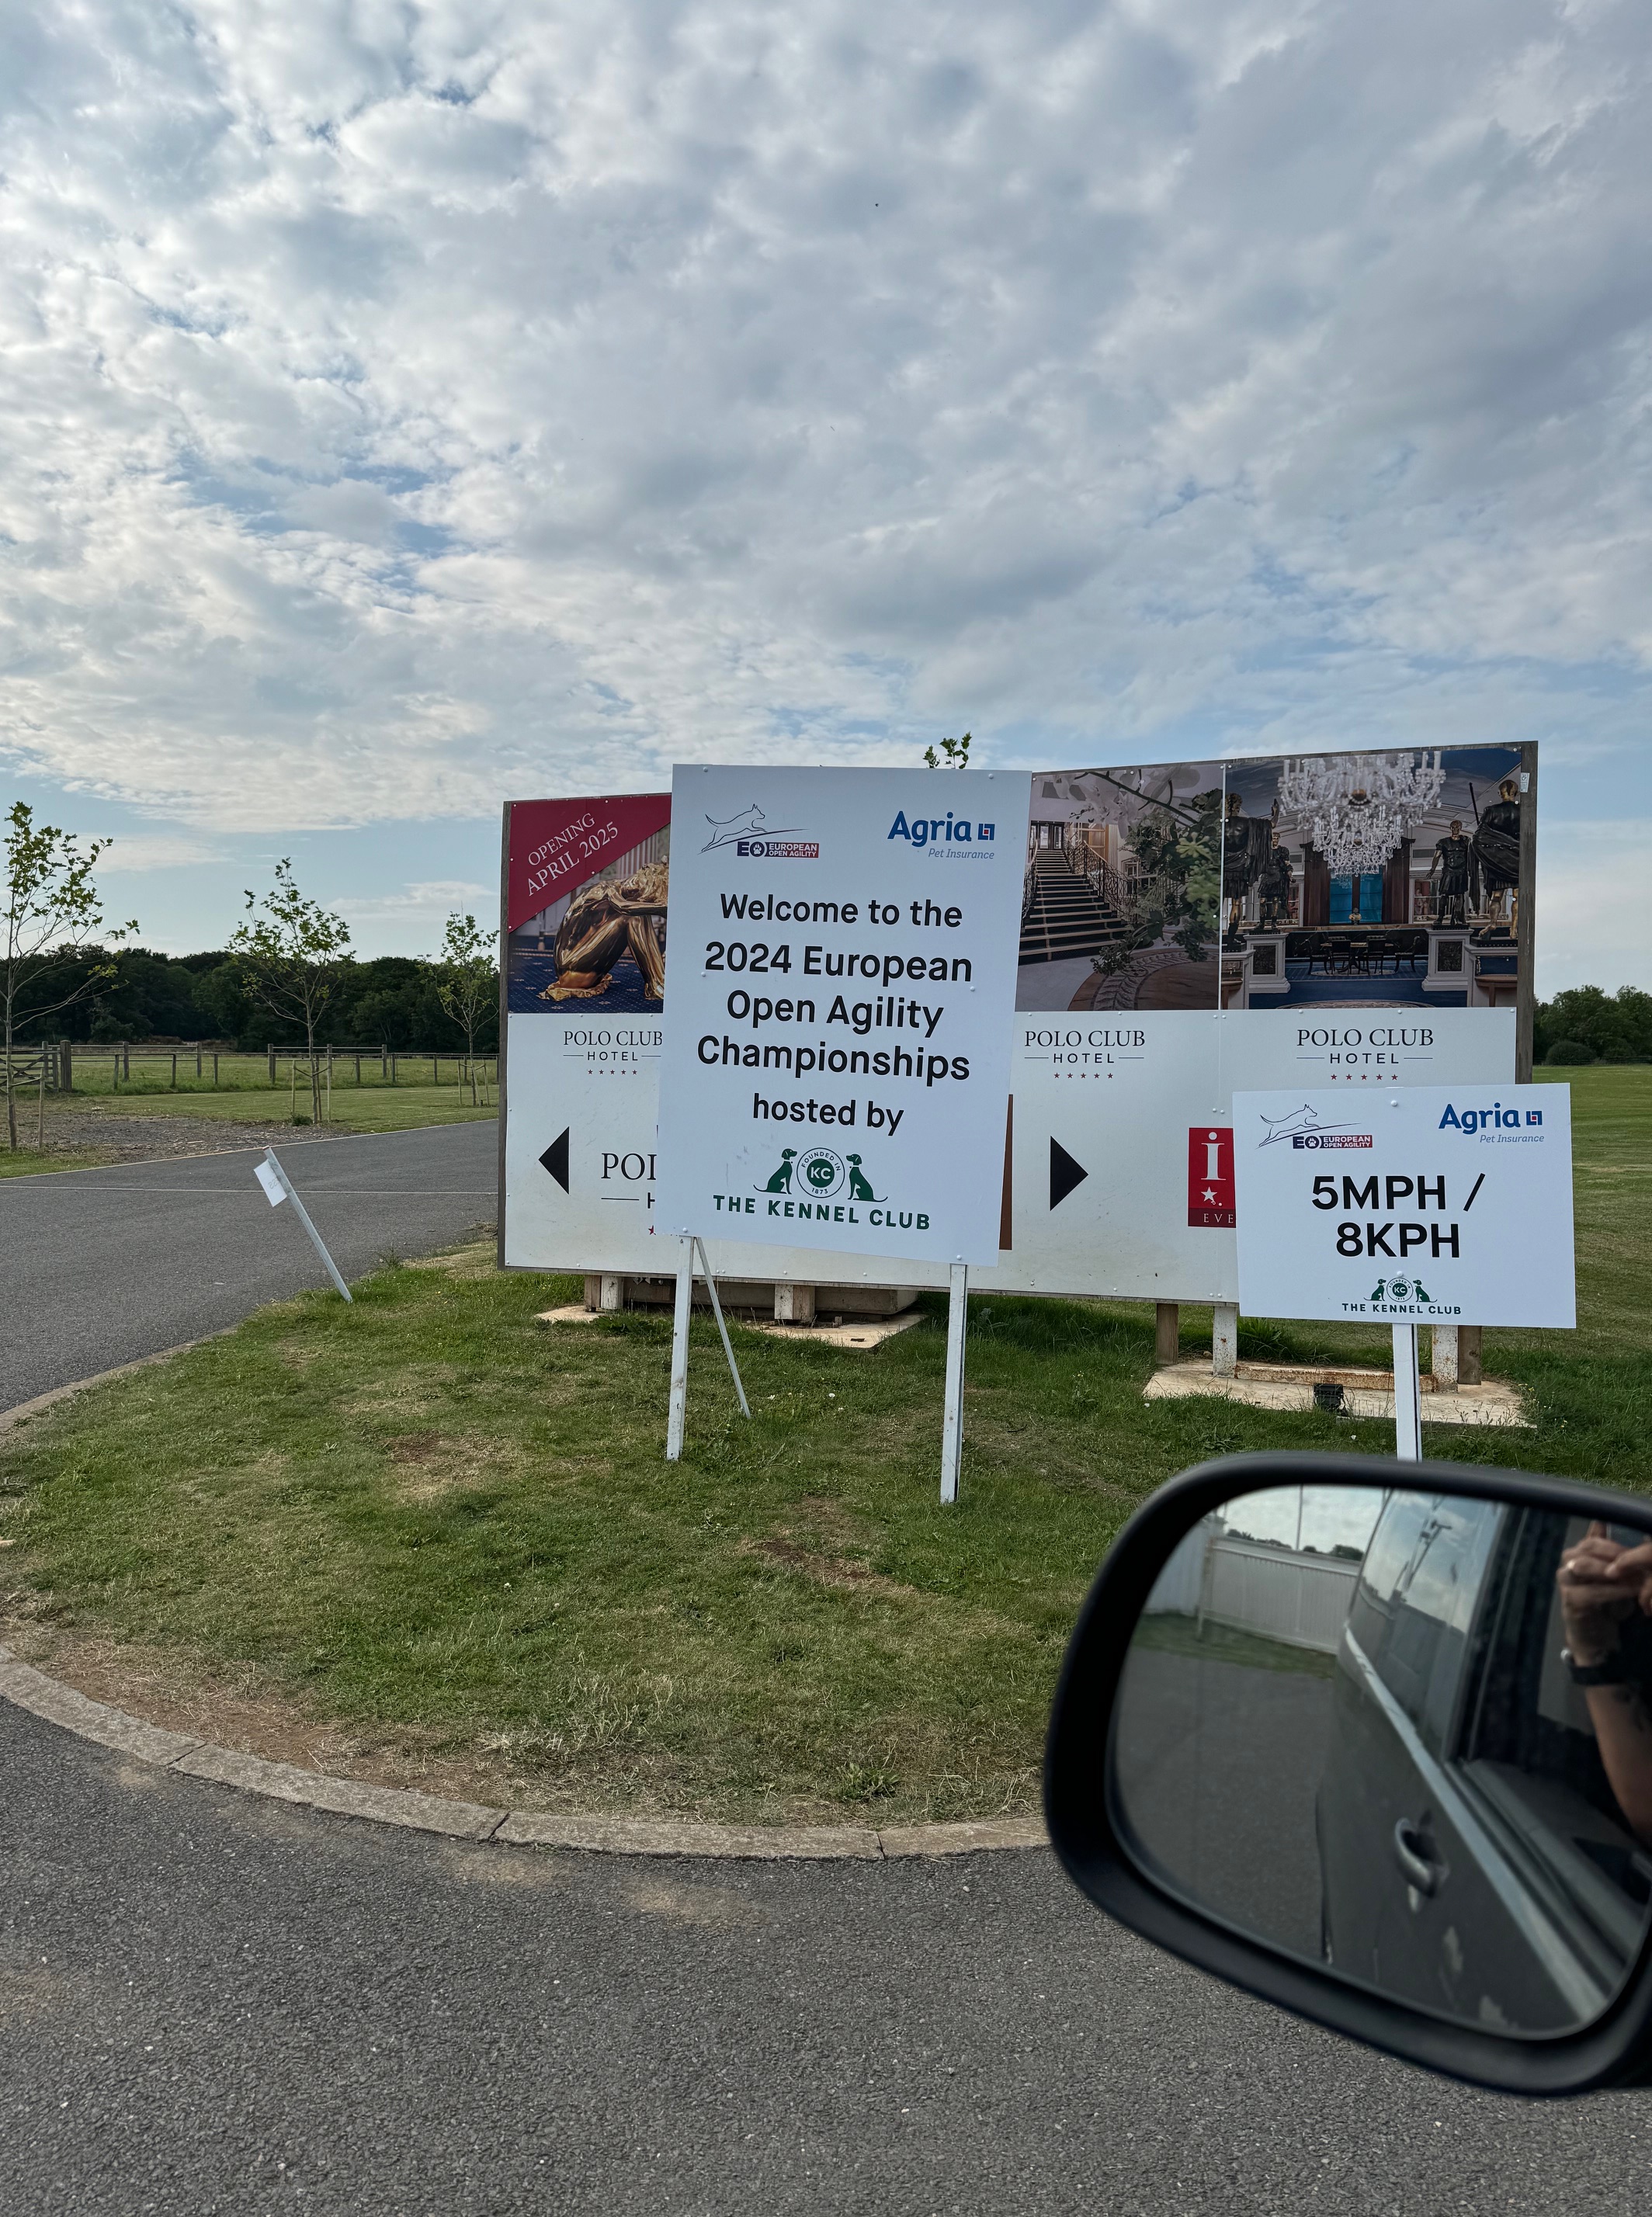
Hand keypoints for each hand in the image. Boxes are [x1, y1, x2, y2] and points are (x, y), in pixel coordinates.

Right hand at [1558, 1524, 1651, 1665]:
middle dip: (1615, 1556)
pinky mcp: (1570, 1601)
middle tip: (1638, 1563)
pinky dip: (1615, 1590)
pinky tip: (1632, 1591)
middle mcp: (1566, 1565)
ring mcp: (1565, 1583)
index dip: (1615, 1546)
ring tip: (1636, 1576)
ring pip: (1584, 1566)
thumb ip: (1610, 1553)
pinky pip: (1593, 1591)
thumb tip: (1605, 1522)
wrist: (1595, 1637)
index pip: (1592, 1541)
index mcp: (1575, 1556)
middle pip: (1587, 1550)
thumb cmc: (1606, 1604)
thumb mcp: (1612, 1576)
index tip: (1637, 1553)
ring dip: (1613, 1570)